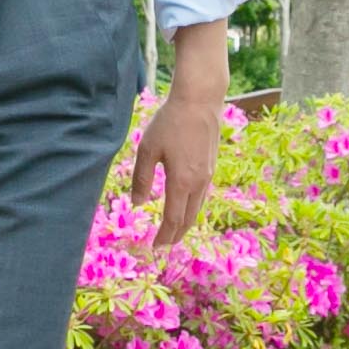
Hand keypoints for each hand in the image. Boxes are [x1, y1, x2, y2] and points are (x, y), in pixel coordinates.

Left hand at [131, 92, 219, 248]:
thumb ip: (142, 179)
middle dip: (175, 235)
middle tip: (164, 246)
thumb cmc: (170, 122)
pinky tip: (185, 206)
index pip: (173, 219)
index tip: (154, 247)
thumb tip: (137, 204)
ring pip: (197, 208)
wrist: (200, 101)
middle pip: (188, 219)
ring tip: (174, 232)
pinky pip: (202, 196)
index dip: (164, 236)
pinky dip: (192, 209)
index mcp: (182, 182)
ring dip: (185, 224)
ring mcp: (208, 175)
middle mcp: (199, 183)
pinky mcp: (210, 166)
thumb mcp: (148, 150)